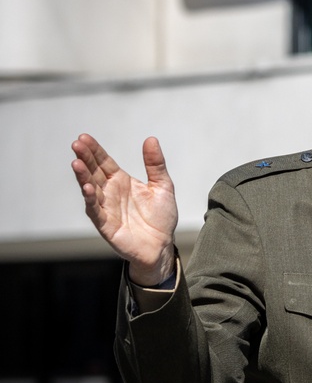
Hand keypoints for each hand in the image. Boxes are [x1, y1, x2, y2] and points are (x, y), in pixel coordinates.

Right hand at [70, 134, 178, 284]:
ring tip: (77, 163)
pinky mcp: (106, 224)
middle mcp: (110, 193)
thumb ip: (155, 164)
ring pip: (91, 189)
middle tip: (76, 144)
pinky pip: (96, 211)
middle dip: (85, 158)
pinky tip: (87, 188)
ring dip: (83, 177)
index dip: (94, 150)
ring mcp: (106, 208)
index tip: (84, 137)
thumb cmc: (161, 217)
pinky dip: (91, 200)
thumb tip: (151, 139)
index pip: (104, 162)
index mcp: (122, 182)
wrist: (162, 245)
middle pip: (94, 172)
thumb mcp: (163, 186)